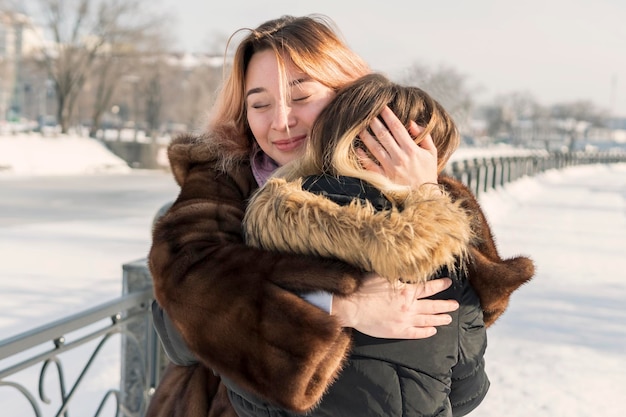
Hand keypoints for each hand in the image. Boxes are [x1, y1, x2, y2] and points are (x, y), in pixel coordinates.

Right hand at [332, 275, 458, 338]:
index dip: (440, 285)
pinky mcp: (398, 331)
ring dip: (439, 319)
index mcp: (406, 290)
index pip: (428, 287)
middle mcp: (409, 306)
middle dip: (445, 305)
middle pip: (433, 305)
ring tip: (449, 318)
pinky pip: (416, 333)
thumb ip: (396, 273)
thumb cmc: (364, 288)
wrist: (352, 306)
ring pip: (428, 320)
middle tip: (455, 305)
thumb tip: (406, 268)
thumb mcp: (381, 274)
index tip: (448, 283)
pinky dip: (426, 332)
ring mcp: (405, 320)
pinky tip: (432, 331)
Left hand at [356, 106, 438, 188]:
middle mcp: (400, 157)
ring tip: (359, 127)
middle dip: (375, 122)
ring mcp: (390, 168)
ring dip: (366, 136)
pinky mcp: (384, 178)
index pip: (397, 128)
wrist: (424, 197)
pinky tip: (357, 148)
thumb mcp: (431, 153)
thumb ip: (424, 136)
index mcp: (412, 150)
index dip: (389, 116)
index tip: (382, 107)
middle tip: (367, 113)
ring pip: (375, 148)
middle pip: (384, 135)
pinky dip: (363, 157)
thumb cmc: (428, 173)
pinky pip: (370, 166)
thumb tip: (411, 122)